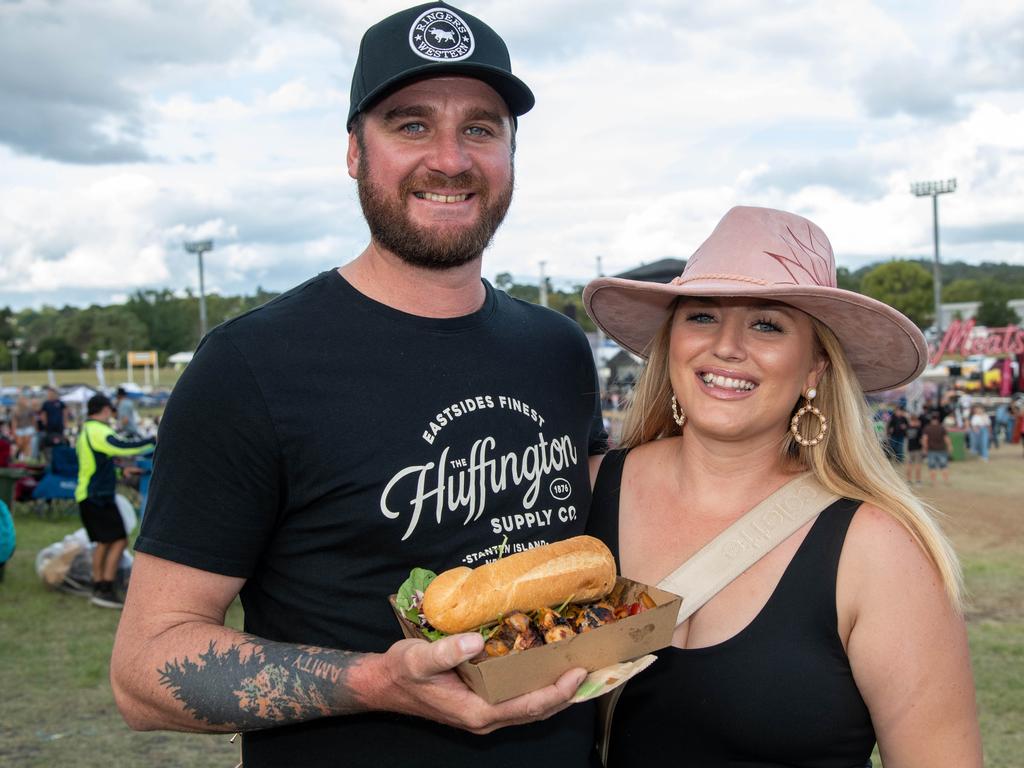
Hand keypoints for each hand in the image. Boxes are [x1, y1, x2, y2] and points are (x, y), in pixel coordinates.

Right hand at [368, 634, 586, 733]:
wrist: (384, 684)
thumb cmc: (401, 671)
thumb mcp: (418, 658)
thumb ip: (445, 651)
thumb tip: (475, 642)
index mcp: (476, 711)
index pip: (528, 707)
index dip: (556, 691)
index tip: (577, 672)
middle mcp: (485, 717)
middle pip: (537, 711)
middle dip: (566, 693)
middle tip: (592, 668)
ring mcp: (485, 712)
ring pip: (530, 708)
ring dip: (556, 692)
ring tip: (578, 668)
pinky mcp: (482, 703)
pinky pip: (519, 699)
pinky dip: (538, 687)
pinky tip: (547, 668)